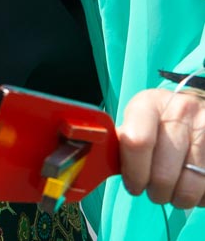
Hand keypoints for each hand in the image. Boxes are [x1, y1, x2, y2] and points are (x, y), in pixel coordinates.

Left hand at [119, 88, 204, 208]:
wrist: (198, 108)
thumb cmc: (160, 119)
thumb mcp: (139, 119)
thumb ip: (126, 139)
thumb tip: (106, 165)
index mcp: (150, 103)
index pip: (137, 142)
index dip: (134, 172)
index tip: (133, 185)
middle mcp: (181, 112)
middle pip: (163, 173)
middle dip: (156, 192)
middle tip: (154, 191)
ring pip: (189, 187)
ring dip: (178, 198)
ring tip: (173, 191)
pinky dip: (199, 197)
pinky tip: (193, 186)